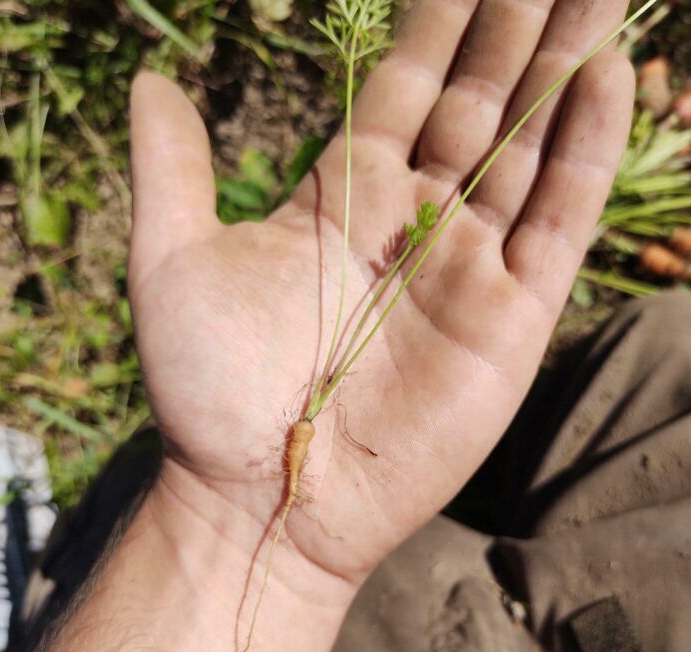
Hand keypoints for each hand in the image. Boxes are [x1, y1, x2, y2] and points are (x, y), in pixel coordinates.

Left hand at [130, 0, 633, 587]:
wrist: (266, 496)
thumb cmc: (212, 393)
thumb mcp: (173, 264)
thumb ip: (172, 171)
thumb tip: (154, 82)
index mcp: (343, 199)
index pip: (408, 88)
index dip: (441, 23)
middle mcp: (414, 223)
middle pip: (481, 102)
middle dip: (517, 27)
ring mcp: (468, 268)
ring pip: (530, 147)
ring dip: (564, 68)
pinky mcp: (510, 318)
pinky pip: (557, 220)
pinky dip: (584, 150)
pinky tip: (606, 79)